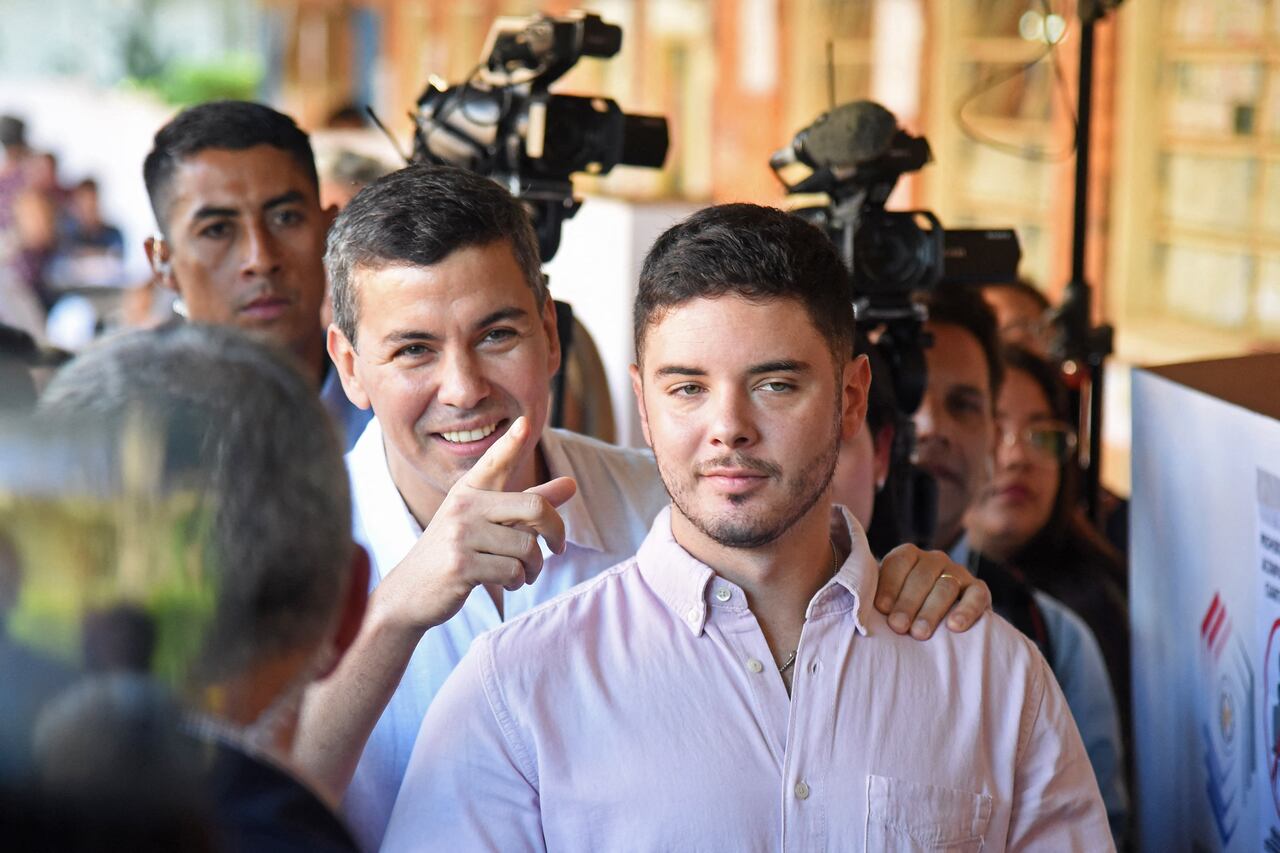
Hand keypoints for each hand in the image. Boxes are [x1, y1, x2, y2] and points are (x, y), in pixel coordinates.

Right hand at [372, 417, 576, 634]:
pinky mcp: (460, 565)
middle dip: (556, 531)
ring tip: (522, 573)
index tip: (526, 422)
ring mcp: (460, 534)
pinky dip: (517, 581)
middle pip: (534, 507)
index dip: (511, 442)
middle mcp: (463, 505)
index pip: (495, 462)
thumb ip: (528, 505)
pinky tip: (505, 582)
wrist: (409, 593)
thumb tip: (571, 484)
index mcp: (468, 491)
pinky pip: (512, 571)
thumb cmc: (455, 553)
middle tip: (558, 548)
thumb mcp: (488, 523)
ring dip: (533, 567)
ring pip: (527, 547)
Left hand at [872, 545, 990, 639]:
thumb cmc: (903, 608)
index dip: (889, 585)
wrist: (938, 617)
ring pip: (945, 588)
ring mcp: (958, 573)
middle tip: (898, 626)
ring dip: (931, 611)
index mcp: (909, 555)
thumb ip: (875, 598)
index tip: (881, 608)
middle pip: (921, 577)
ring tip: (919, 634)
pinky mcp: (979, 590)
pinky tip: (954, 627)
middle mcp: (934, 560)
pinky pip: (976, 596)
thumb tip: (858, 610)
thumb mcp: (887, 598)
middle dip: (908, 603)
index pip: (898, 563)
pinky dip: (966, 611)